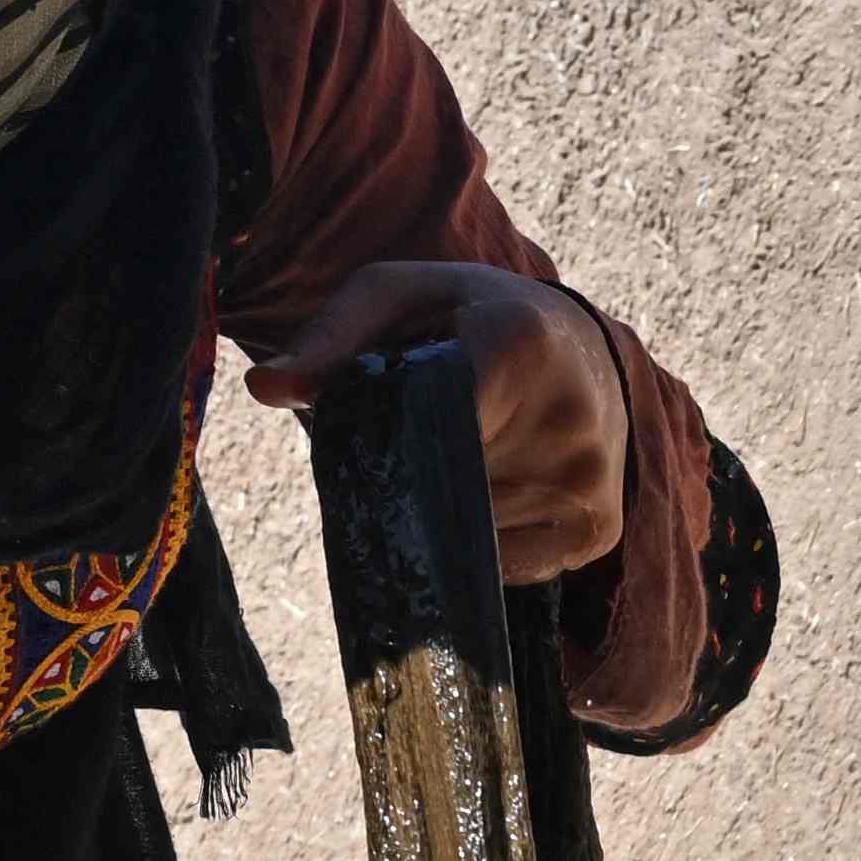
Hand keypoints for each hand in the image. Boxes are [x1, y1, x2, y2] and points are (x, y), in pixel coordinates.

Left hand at [239, 261, 632, 584]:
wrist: (586, 350)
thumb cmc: (472, 318)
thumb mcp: (401, 297)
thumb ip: (332, 336)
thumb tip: (264, 390)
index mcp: (519, 342)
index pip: (430, 421)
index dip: (389, 439)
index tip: (380, 432)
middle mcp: (569, 418)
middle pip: (442, 484)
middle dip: (412, 470)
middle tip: (421, 434)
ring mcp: (588, 483)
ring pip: (469, 531)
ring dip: (445, 505)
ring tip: (465, 451)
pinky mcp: (596, 530)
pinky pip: (505, 563)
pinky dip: (481, 534)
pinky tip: (496, 484)